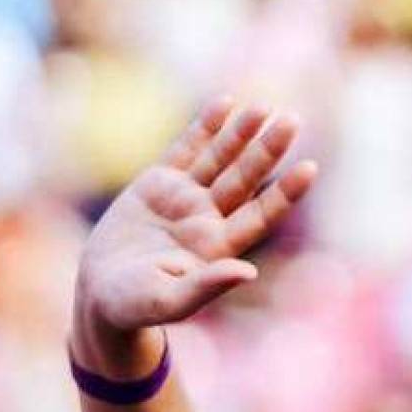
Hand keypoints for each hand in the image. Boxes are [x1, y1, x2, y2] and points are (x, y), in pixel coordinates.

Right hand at [72, 101, 315, 348]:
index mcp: (219, 247)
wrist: (101, 295)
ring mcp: (185, 198)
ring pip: (219, 159)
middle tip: (292, 121)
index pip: (262, 214)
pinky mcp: (158, 183)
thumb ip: (207, 287)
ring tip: (263, 107)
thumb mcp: (170, 301)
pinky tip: (225, 103)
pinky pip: (186, 149)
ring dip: (241, 133)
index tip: (310, 168)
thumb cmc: (137, 307)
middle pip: (245, 179)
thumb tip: (249, 272)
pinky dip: (204, 127)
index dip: (285, 192)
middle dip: (267, 151)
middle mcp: (209, 218)